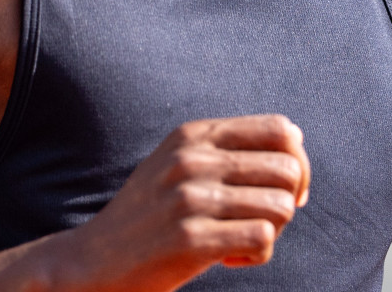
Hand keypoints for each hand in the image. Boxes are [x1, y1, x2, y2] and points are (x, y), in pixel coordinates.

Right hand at [54, 114, 310, 291]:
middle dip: (290, 201)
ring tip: (242, 240)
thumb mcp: (177, 162)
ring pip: (281, 206)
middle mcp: (192, 160)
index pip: (280, 130)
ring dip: (272, 231)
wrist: (94, 260)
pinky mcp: (190, 240)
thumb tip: (296, 137)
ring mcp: (190, 199)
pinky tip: (230, 259)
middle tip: (263, 221)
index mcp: (194, 135)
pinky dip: (257, 255)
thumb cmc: (149, 213)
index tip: (283, 190)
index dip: (298, 162)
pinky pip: (262, 239)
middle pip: (288, 169)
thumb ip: (226, 146)